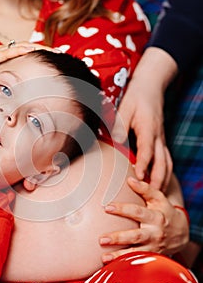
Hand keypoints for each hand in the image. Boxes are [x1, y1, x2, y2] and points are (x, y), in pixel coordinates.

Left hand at [99, 177, 188, 262]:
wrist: (180, 233)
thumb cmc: (164, 211)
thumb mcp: (159, 198)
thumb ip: (145, 189)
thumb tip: (130, 178)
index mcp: (156, 217)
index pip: (137, 212)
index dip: (122, 209)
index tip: (107, 207)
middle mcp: (154, 233)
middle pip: (135, 236)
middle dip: (119, 238)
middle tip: (102, 239)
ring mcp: (153, 247)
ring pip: (135, 252)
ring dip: (119, 255)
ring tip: (104, 256)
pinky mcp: (151, 256)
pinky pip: (136, 261)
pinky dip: (124, 263)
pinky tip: (111, 264)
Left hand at [111, 47, 177, 190]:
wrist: (151, 87)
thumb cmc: (136, 97)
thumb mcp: (124, 108)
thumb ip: (119, 126)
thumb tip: (115, 143)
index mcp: (148, 128)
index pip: (147, 150)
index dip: (143, 165)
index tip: (139, 178)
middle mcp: (158, 136)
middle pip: (162, 161)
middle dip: (158, 179)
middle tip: (153, 195)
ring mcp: (162, 138)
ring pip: (168, 162)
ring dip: (164, 178)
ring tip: (159, 194)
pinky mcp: (161, 140)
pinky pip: (167, 159)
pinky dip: (166, 172)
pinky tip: (161, 181)